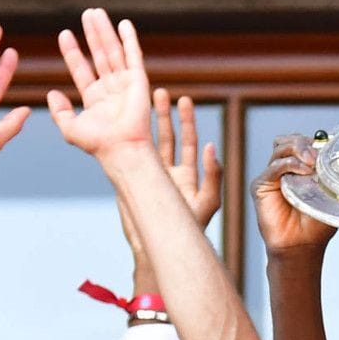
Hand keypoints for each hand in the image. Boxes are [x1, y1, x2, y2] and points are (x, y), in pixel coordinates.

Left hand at [47, 10, 155, 158]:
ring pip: (113, 51)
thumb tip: (52, 92)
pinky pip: (133, 56)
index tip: (65, 34)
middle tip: (86, 14)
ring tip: (97, 13)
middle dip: (92, 34)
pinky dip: (130, 40)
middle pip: (99, 54)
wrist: (122, 149)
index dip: (73, 51)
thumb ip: (59, 111)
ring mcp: (126, 84)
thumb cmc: (98, 144)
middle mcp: (111, 88)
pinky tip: (124, 24)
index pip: (81, 68)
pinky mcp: (139, 81)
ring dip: (105, 31)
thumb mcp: (70, 128)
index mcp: (95, 98)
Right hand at [119, 88, 220, 255]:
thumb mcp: (208, 201)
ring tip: (143, 101)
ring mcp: (151, 178)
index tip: (183, 99)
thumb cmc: (190, 229)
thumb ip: (213, 175)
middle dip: (164, 115)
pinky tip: (125, 124)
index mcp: (188, 177)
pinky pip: (132, 157)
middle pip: (168, 138)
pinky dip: (130, 141)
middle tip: (161, 92)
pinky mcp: (136, 182)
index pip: (189, 143)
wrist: (163, 247)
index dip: (186, 121)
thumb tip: (212, 146)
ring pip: (149, 146)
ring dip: (148, 124)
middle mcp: (170, 174)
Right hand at [253, 133, 336, 254]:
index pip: (303, 143)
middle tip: (317, 155)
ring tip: (313, 162)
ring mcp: (273, 175)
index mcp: (301, 168)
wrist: (302, 246)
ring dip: (298, 150)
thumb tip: (334, 158)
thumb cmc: (316, 224)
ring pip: (281, 148)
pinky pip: (273, 167)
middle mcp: (285, 169)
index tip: (328, 147)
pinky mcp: (261, 185)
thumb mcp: (329, 196)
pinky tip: (303, 171)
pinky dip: (289, 164)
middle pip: (290, 141)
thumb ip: (329, 176)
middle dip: (304, 143)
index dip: (314, 142)